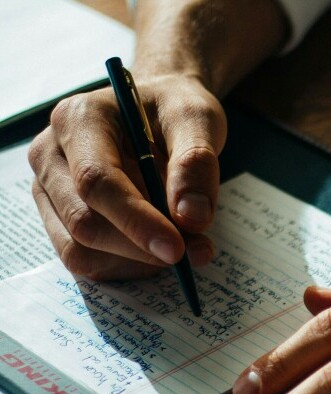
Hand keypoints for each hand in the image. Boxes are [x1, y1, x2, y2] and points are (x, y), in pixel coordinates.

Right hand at [28, 73, 226, 279]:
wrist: (158, 110)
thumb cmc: (173, 109)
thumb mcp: (197, 119)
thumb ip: (196, 163)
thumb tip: (192, 218)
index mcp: (79, 119)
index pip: (96, 181)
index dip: (136, 221)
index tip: (177, 248)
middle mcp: (51, 155)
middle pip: (84, 222)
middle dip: (142, 247)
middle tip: (198, 251)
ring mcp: (50, 189)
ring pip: (81, 250)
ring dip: (138, 262)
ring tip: (187, 246)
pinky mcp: (61, 217)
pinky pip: (87, 260)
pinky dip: (129, 266)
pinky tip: (159, 249)